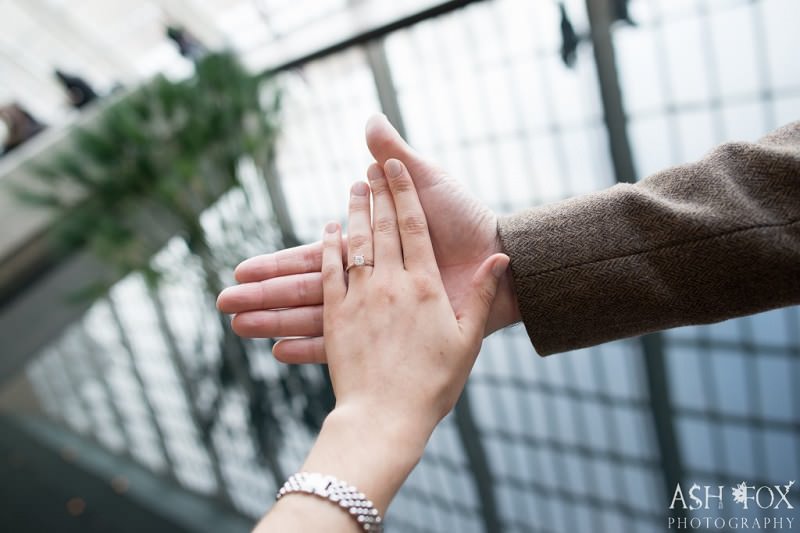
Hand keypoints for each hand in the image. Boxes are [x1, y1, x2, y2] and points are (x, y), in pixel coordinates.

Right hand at [217, 115, 519, 362]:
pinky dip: (315, 348)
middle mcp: (367, 283)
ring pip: (319, 318)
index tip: (241, 269)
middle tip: (223, 303)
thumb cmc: (464, 220)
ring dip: (278, 323)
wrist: (498, 256)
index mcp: (369, 252)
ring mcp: (379, 309)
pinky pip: (351, 342)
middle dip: (265, 296)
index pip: (313, 259)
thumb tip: (368, 120)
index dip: (277, 263)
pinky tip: (280, 354)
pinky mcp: (395, 331)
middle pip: (306, 290)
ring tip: (239, 329)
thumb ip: (396, 156)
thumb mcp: (426, 185)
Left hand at [254, 159, 507, 531]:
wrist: (387, 418)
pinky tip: (328, 231)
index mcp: (425, 288)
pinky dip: (328, 248)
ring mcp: (361, 299)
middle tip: (372, 170)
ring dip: (353, 213)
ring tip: (352, 189)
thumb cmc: (433, 385)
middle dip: (378, 194)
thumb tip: (501, 258)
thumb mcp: (467, 341)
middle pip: (382, 228)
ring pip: (355, 244)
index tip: (397, 168)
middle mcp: (391, 285)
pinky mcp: (338, 316)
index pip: (414, 227)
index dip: (405, 193)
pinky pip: (330, 272)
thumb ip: (482, 295)